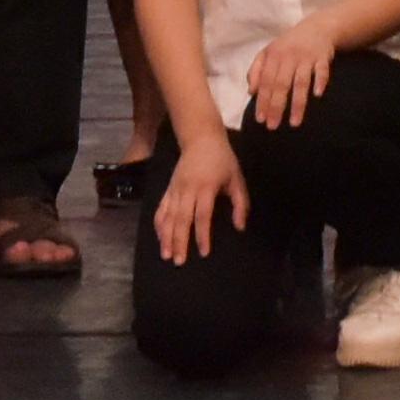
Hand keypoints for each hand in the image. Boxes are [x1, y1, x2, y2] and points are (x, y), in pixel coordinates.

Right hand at [155, 129, 247, 259]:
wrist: (201, 138)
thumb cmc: (222, 159)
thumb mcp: (237, 178)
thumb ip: (240, 203)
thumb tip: (240, 227)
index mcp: (206, 187)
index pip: (202, 215)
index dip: (203, 235)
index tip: (204, 252)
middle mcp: (187, 189)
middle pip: (182, 219)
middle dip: (179, 241)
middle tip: (179, 261)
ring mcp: (175, 189)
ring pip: (168, 216)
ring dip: (166, 237)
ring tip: (166, 255)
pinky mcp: (168, 188)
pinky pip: (161, 208)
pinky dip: (159, 224)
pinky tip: (160, 238)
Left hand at [240, 25, 341, 128]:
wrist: (317, 28)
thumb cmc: (288, 45)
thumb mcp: (269, 52)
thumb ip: (256, 70)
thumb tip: (251, 92)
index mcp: (273, 55)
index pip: (265, 82)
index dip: (262, 100)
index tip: (260, 120)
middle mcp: (289, 56)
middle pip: (281, 84)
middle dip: (276, 106)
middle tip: (273, 126)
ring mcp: (306, 56)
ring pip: (301, 82)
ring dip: (298, 103)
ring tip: (294, 123)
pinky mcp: (323, 57)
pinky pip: (322, 71)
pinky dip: (320, 82)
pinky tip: (317, 95)